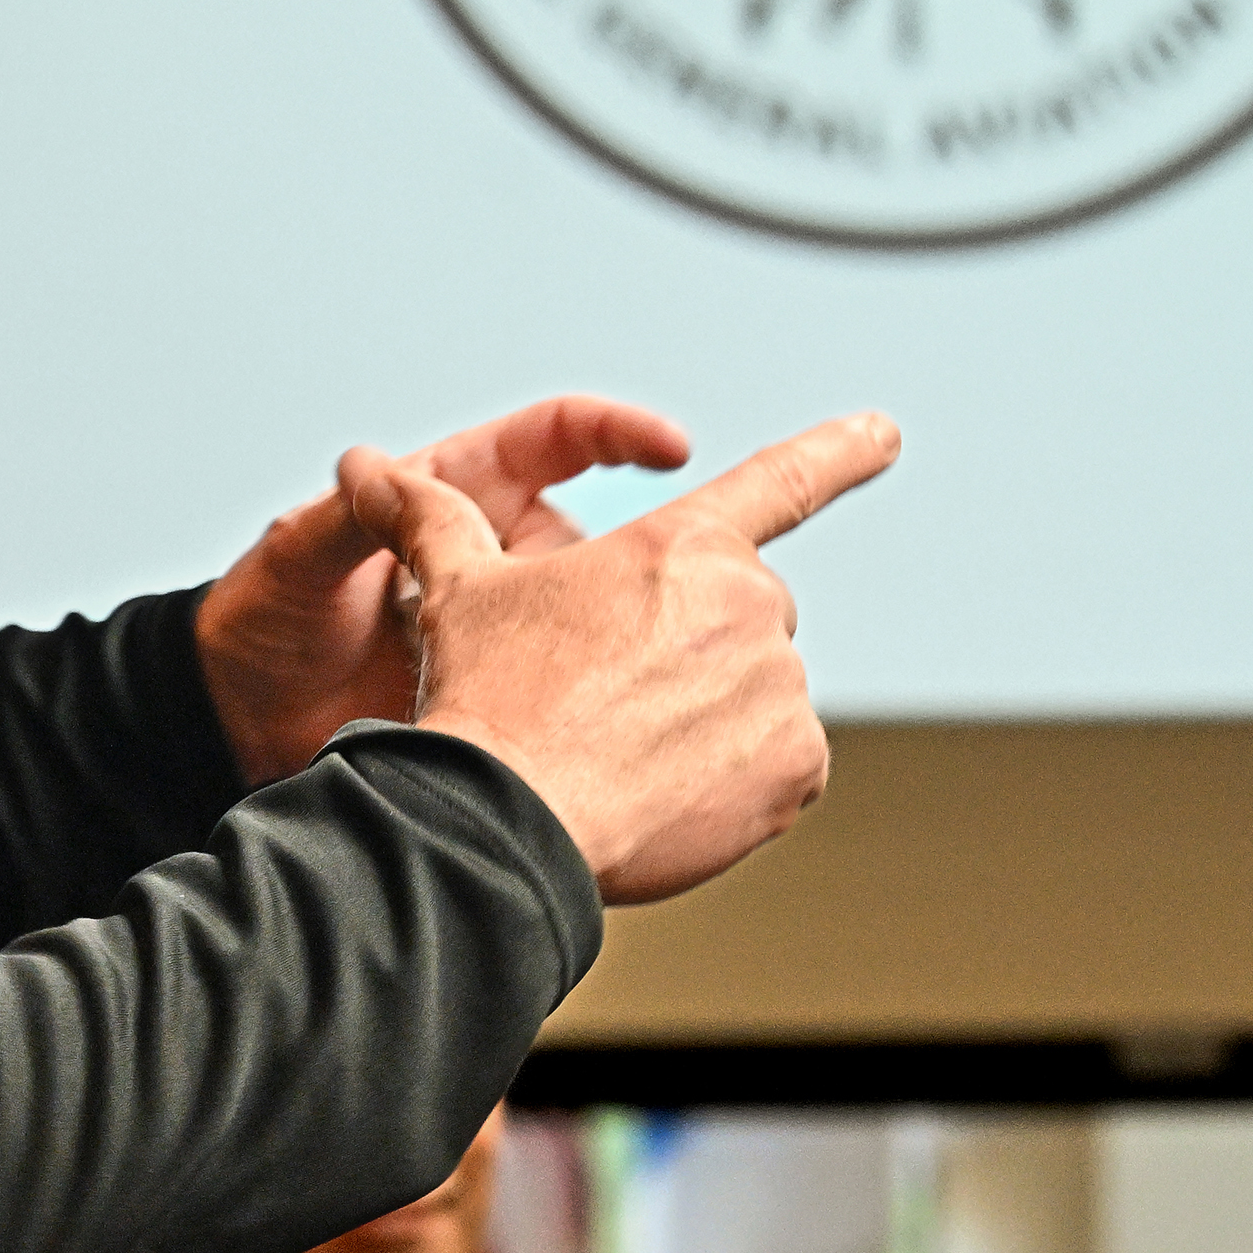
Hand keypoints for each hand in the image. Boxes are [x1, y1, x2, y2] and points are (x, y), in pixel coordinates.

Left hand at [194, 396, 691, 785]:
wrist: (239, 719)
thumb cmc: (262, 620)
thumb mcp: (299, 556)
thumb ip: (342, 515)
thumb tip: (369, 467)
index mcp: (457, 493)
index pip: (559, 441)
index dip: (619, 436)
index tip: (672, 449)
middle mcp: (494, 555)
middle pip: (598, 542)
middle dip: (632, 564)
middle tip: (644, 599)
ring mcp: (505, 628)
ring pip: (593, 622)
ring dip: (613, 640)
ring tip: (623, 669)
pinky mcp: (502, 692)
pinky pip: (563, 689)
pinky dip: (587, 703)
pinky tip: (602, 723)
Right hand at [342, 414, 897, 903]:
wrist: (506, 820)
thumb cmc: (487, 697)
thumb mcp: (460, 591)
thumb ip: (432, 519)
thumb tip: (365, 467)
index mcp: (681, 546)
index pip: (779, 479)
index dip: (838, 451)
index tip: (886, 432)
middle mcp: (749, 606)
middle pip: (742, 619)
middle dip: (693, 651)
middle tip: (613, 698)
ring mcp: (782, 691)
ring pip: (757, 697)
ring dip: (709, 719)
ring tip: (627, 755)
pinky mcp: (799, 771)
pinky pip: (781, 768)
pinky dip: (737, 782)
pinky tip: (669, 796)